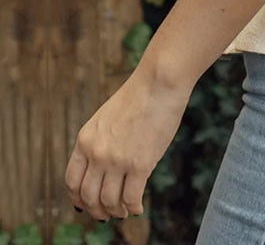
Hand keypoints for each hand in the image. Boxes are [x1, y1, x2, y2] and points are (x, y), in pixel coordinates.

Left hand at [64, 65, 192, 220]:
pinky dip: (133, 207)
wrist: (159, 82)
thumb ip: (102, 140)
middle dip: (97, 210)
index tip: (86, 205)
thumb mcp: (108, 117)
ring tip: (124, 211)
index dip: (78, 198)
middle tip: (106, 214)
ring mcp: (117, 160)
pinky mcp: (140, 164)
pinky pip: (132, 197)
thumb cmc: (140, 95)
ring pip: (109, 201)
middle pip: (88, 196)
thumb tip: (106, 165)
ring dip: (116, 211)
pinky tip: (138, 208)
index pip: (72, 181)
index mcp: (85, 140)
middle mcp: (96, 153)